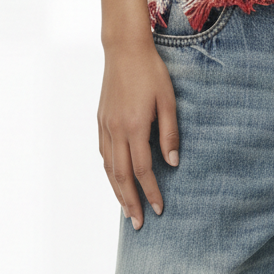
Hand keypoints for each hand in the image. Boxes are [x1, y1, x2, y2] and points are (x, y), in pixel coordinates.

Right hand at [97, 40, 179, 229]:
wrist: (124, 49)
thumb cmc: (151, 72)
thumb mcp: (168, 100)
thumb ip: (169, 133)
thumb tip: (173, 164)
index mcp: (134, 127)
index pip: (143, 170)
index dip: (151, 192)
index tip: (159, 209)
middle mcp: (116, 131)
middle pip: (121, 176)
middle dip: (131, 202)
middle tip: (139, 224)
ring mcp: (105, 126)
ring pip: (108, 168)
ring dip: (117, 192)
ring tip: (126, 211)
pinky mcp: (100, 120)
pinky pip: (103, 153)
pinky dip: (109, 172)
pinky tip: (115, 179)